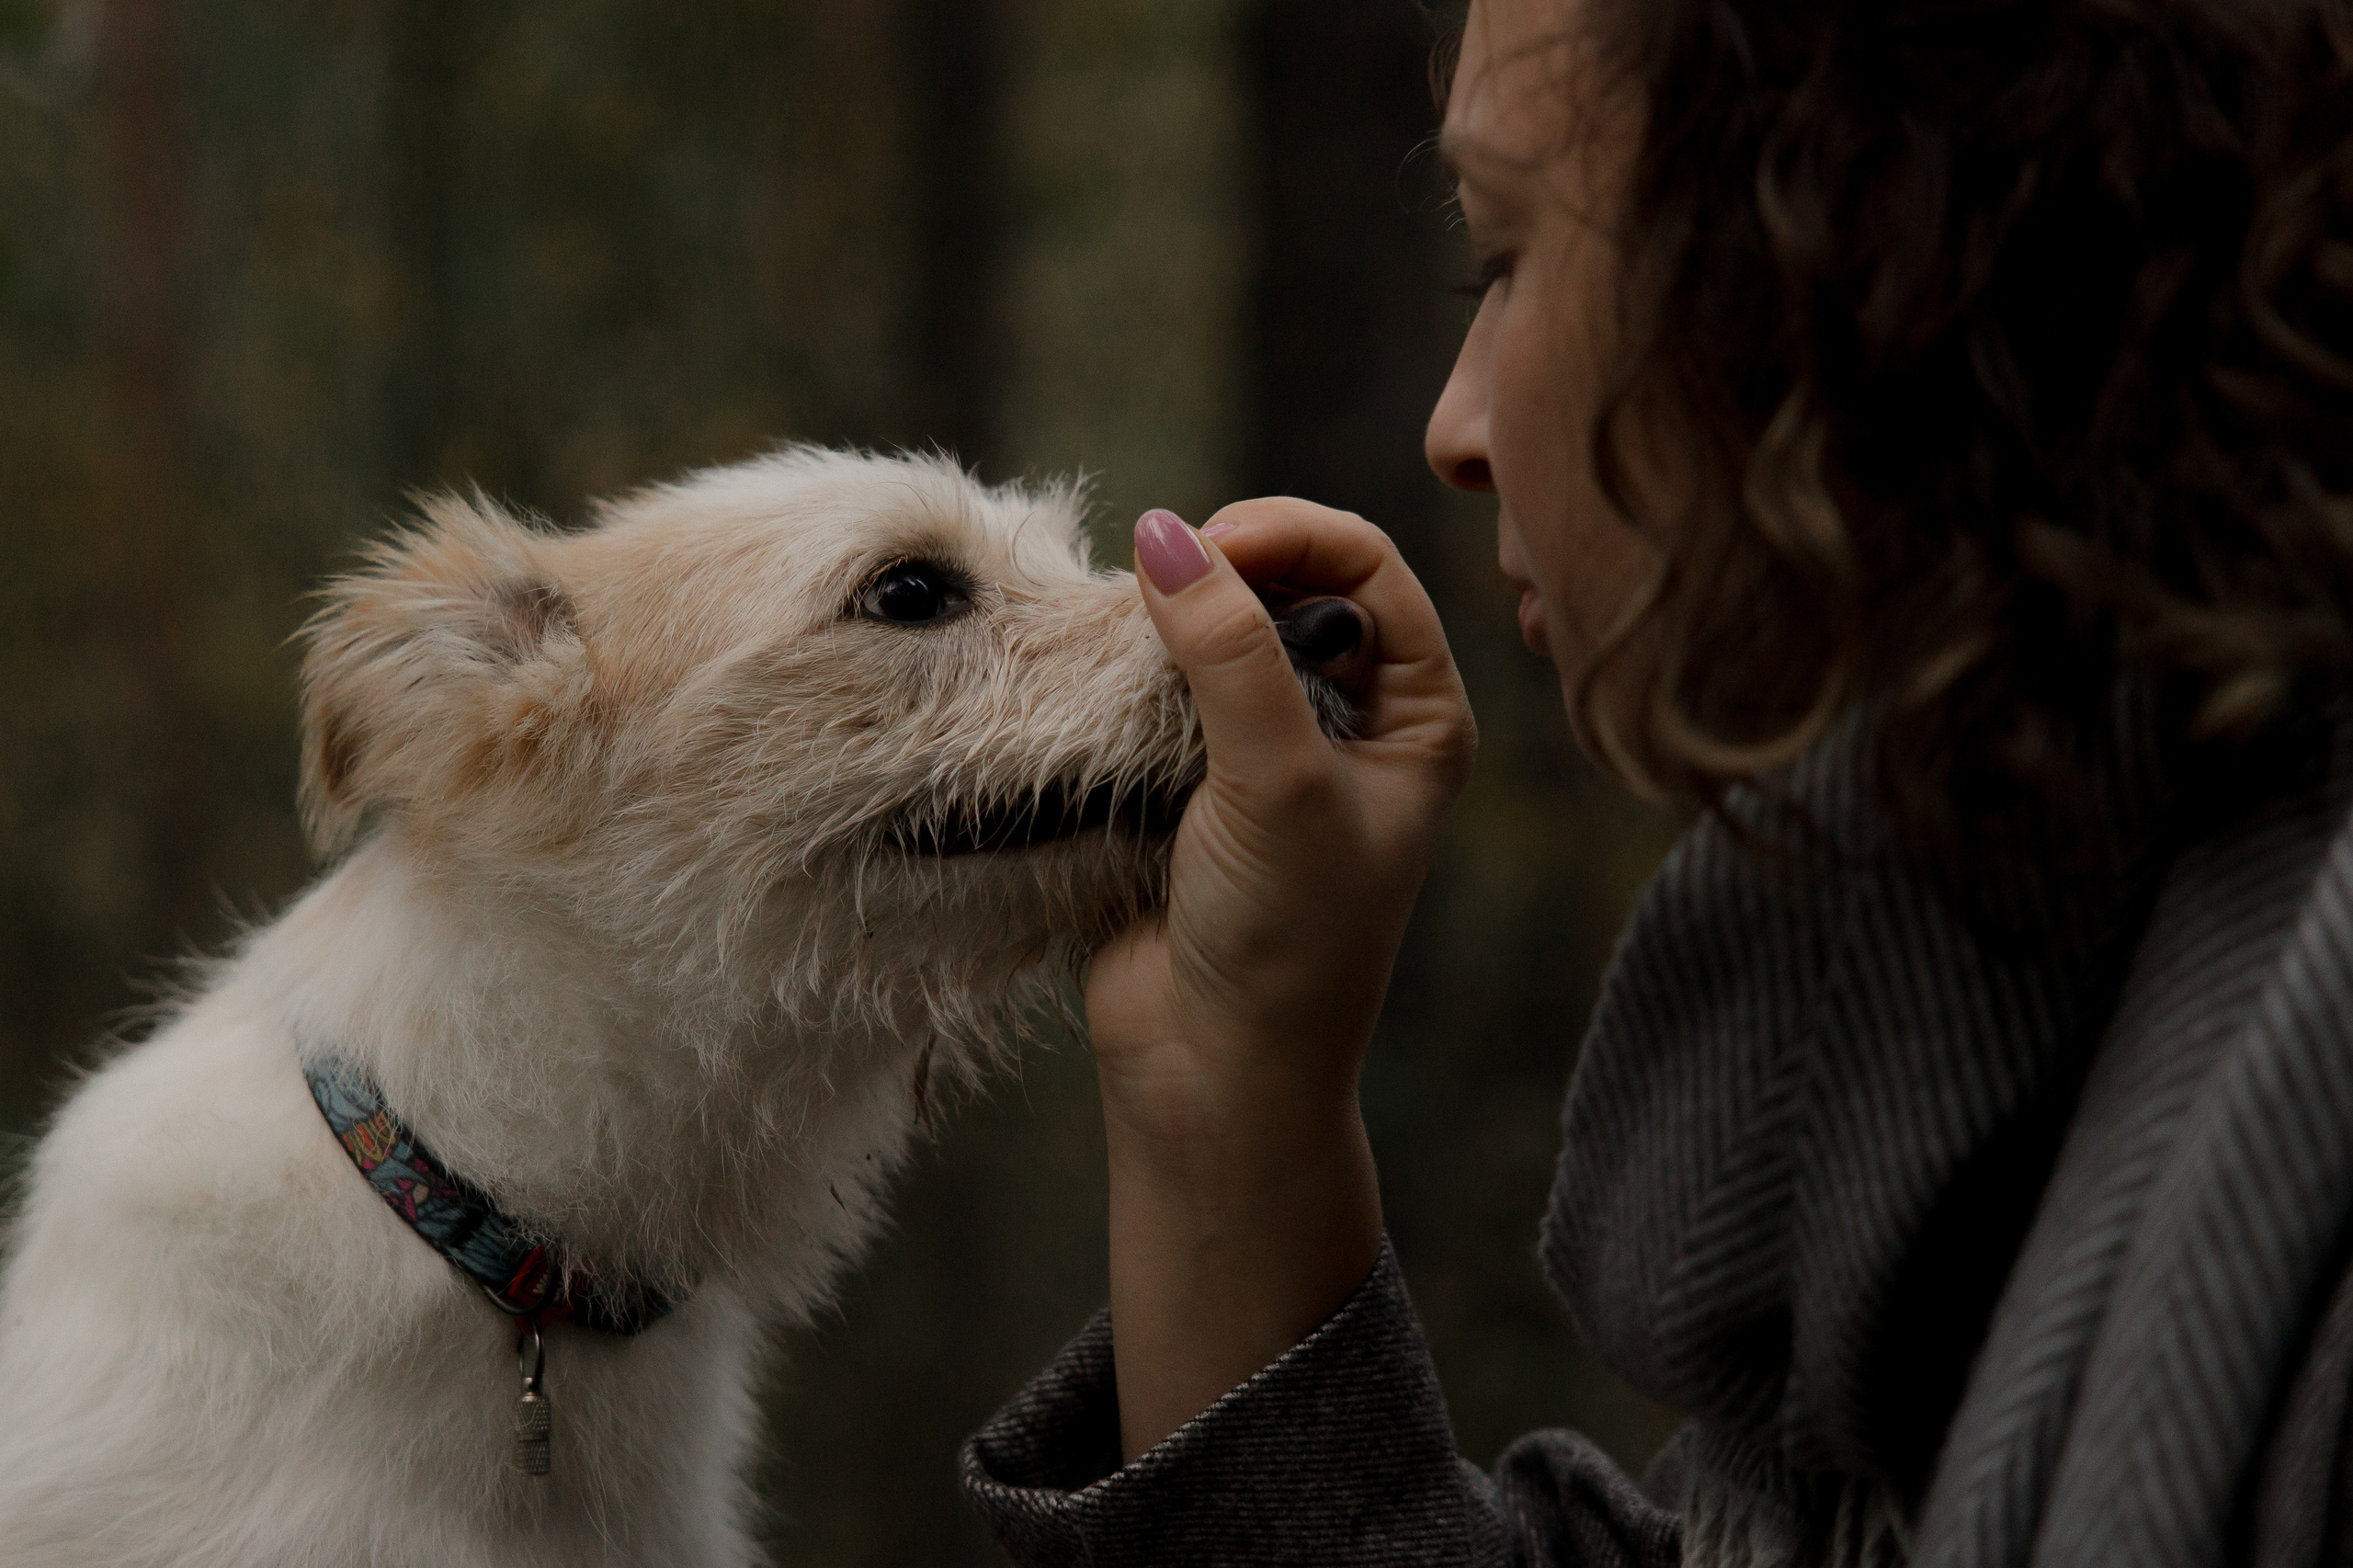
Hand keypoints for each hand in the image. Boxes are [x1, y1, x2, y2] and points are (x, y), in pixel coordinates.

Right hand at [1091, 499, 1474, 1458]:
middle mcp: (1350, 723)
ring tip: (1122, 650)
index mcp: (1417, 717)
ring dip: (1163, 627)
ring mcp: (1266, 752)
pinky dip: (1123, 679)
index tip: (1207, 546)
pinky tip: (1098, 693)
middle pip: (1284, 584)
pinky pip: (1155, 693)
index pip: (1364, 567)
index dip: (1288, 536)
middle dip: (1218, 573)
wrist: (1208, 1075)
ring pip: (1212, 634)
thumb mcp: (1277, 782)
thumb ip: (1230, 652)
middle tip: (1153, 597)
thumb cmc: (1284, 943)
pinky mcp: (1187, 785)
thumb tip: (1164, 537)